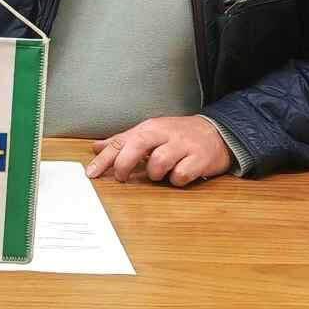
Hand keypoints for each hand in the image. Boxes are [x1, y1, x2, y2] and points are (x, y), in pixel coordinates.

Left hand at [86, 115, 231, 187]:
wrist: (217, 133)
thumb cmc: (178, 136)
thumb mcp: (149, 133)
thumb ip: (123, 142)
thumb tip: (96, 148)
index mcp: (149, 128)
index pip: (121, 141)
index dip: (104, 158)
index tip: (91, 173)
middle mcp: (164, 134)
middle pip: (137, 145)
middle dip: (125, 164)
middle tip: (122, 178)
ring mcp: (183, 145)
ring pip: (159, 162)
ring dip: (155, 173)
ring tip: (160, 173)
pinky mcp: (200, 159)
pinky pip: (181, 174)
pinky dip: (177, 180)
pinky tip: (179, 175)